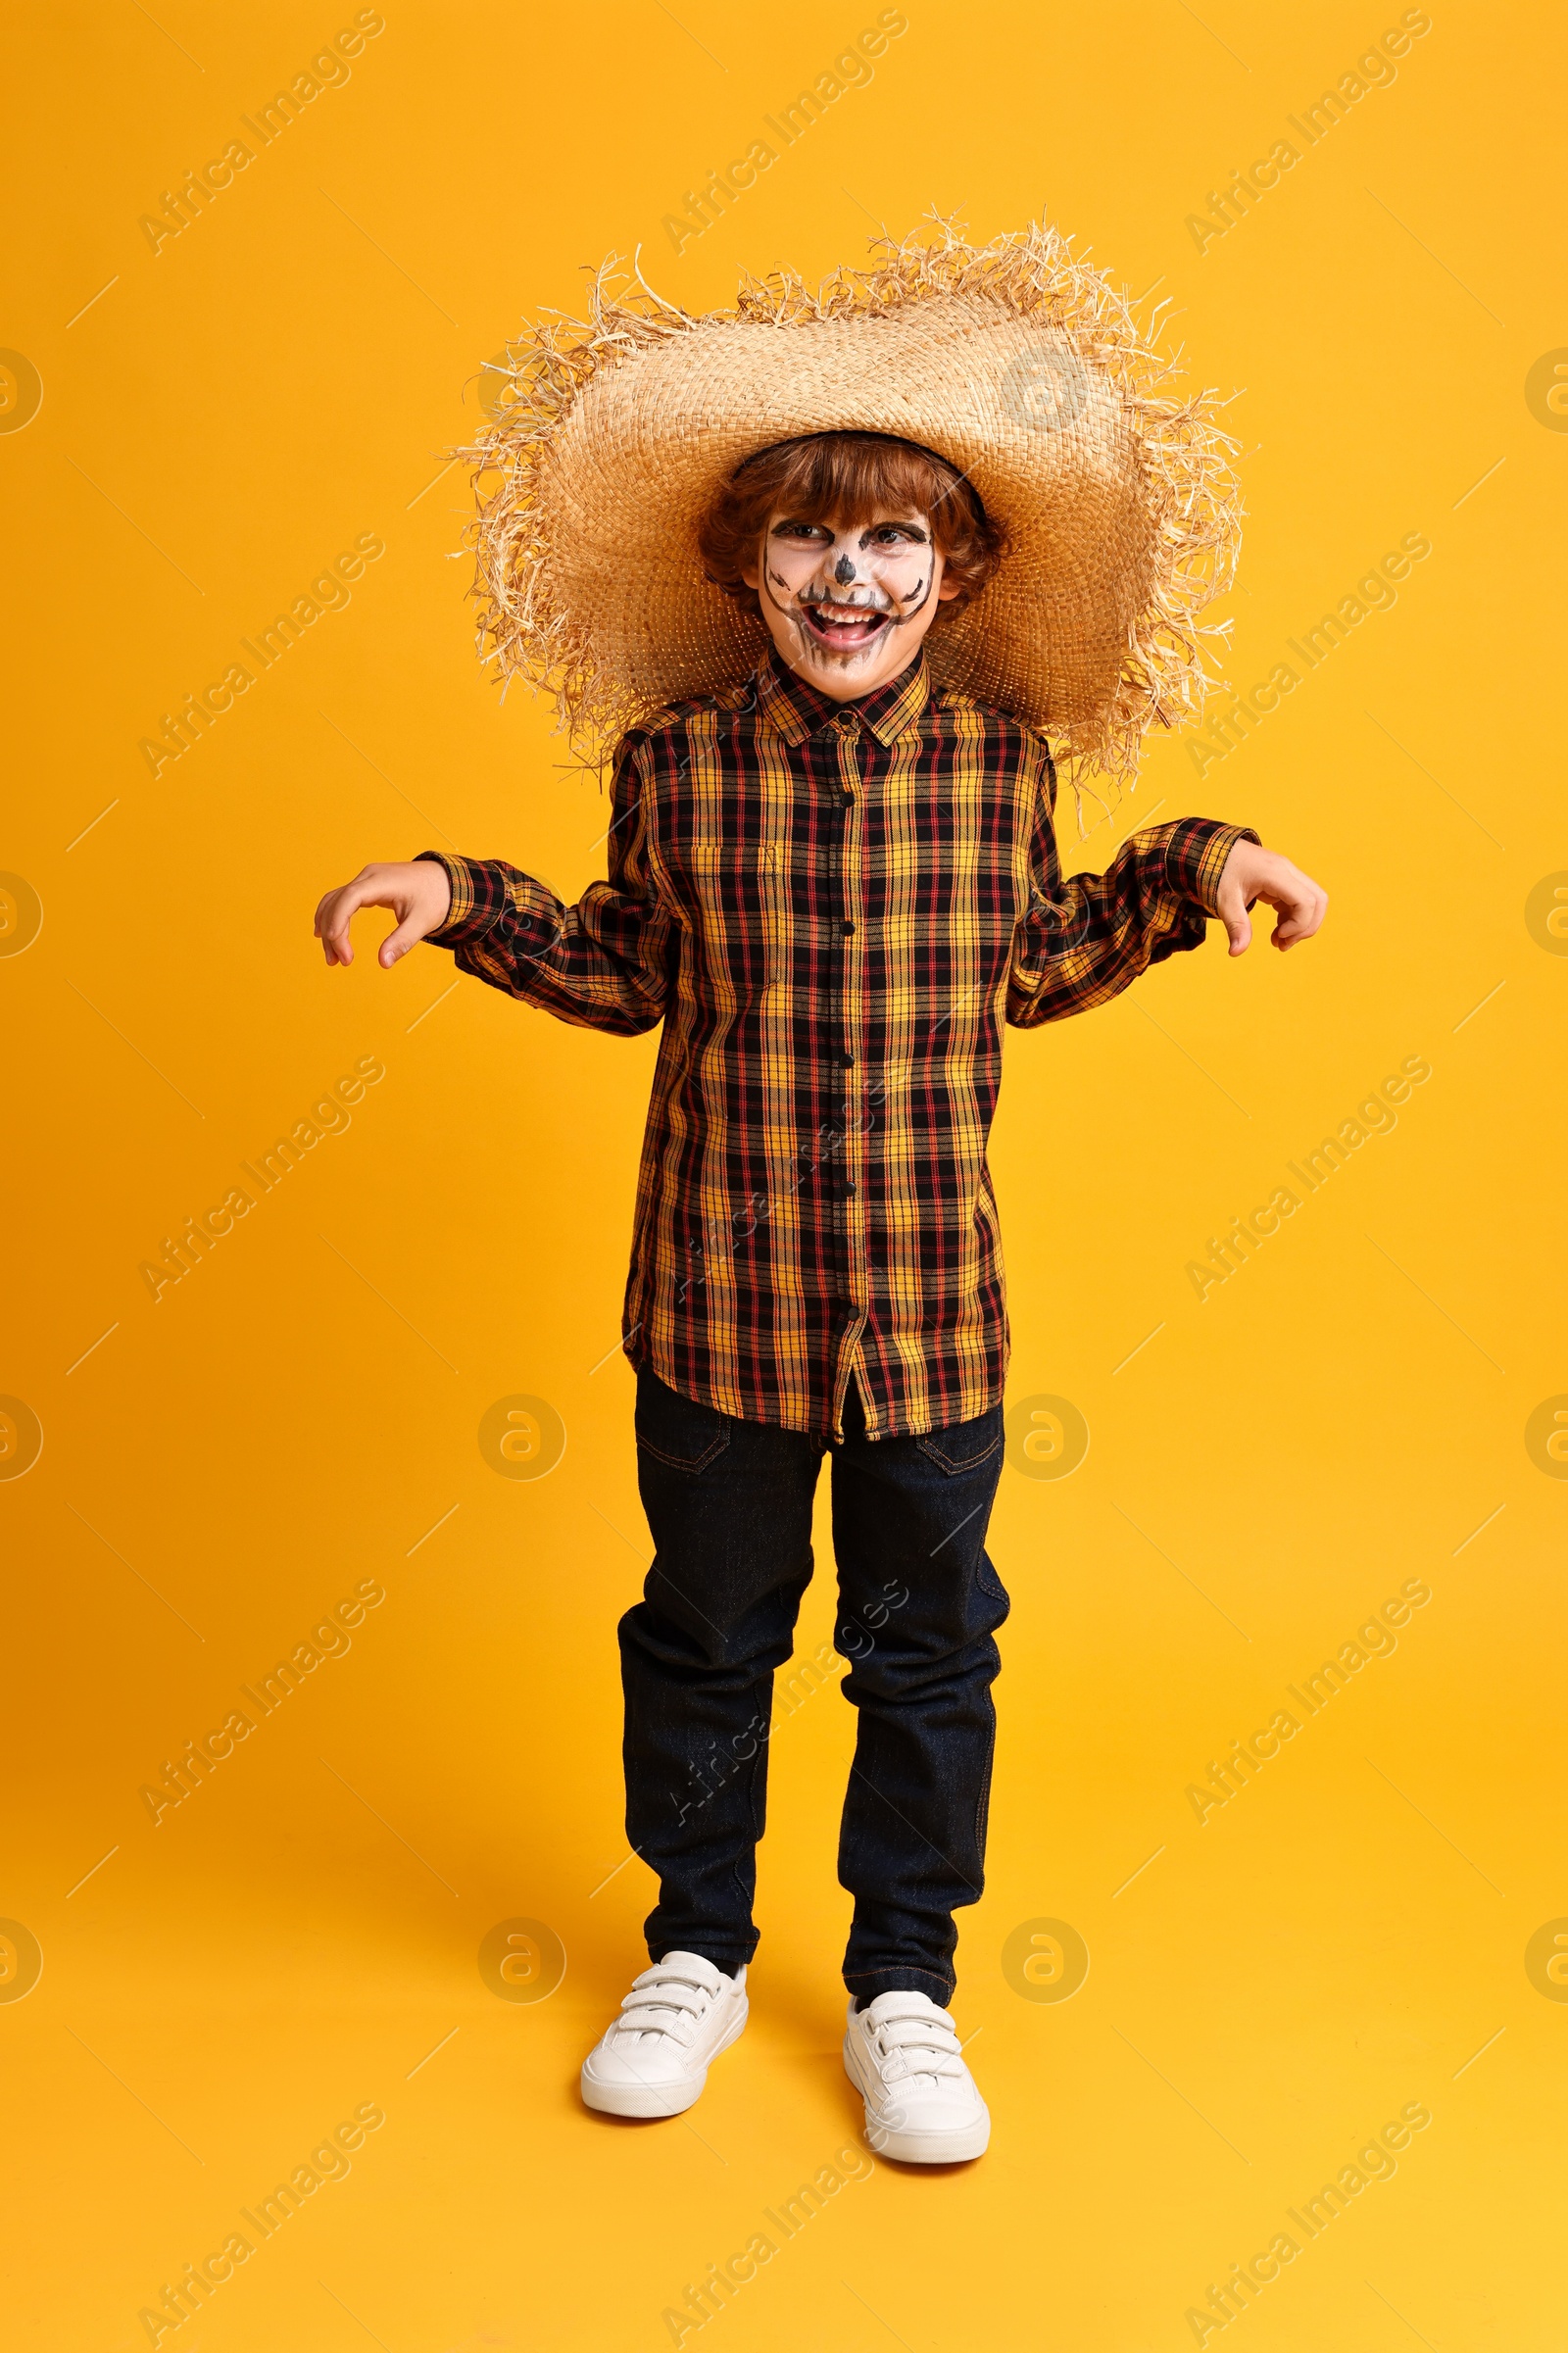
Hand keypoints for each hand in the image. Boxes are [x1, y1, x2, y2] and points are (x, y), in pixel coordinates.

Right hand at [314, 860, 451, 967]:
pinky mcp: (366, 887)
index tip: (336, 944)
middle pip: (337, 901)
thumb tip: (384, 963)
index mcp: (381, 881)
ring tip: (332, 958)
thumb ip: (403, 941)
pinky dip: (333, 918)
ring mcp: (365, 880)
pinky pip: (341, 901)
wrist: (444, 880)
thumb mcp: (423, 921)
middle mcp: (368, 876)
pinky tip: (328, 936)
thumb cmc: (436, 897)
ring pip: (334, 901)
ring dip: (328, 927)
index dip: (338, 920)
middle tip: (337, 962)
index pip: (350, 897)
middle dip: (332, 932)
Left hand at [1215, 841, 1326, 955]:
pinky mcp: (1284, 881)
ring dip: (1301, 925)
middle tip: (1283, 944)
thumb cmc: (1218, 871)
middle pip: (1318, 900)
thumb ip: (1235, 926)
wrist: (1214, 850)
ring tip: (1278, 942)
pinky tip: (1277, 932)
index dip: (1299, 925)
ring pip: (1313, 901)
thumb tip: (1236, 952)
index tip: (1277, 935)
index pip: (1307, 901)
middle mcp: (1287, 871)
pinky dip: (1294, 919)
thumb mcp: (1225, 901)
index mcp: (1275, 874)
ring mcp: (1288, 874)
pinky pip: (1300, 901)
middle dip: (1306, 927)